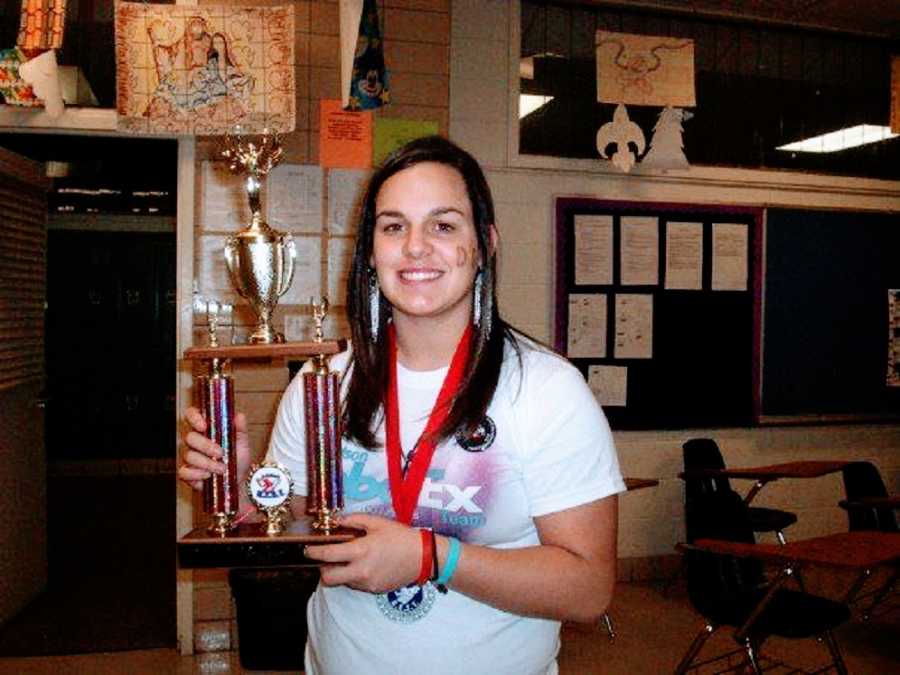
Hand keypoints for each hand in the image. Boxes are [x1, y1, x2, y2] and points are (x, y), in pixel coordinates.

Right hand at [177, 406, 250, 490]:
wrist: (237, 480)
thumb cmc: (237, 459)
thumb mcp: (242, 443)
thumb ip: (240, 429)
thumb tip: (239, 416)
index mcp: (206, 429)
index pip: (191, 415)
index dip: (194, 417)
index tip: (203, 425)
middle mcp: (194, 441)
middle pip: (189, 437)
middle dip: (206, 446)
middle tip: (221, 453)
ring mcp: (189, 456)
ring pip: (189, 455)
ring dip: (207, 463)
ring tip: (221, 468)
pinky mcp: (186, 472)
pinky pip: (184, 472)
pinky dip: (197, 474)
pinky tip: (209, 476)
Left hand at [304, 514, 422, 593]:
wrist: (422, 557)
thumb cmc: (400, 537)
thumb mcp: (378, 523)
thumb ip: (354, 520)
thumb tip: (337, 521)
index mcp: (360, 551)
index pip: (327, 555)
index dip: (313, 553)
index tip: (307, 550)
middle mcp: (360, 571)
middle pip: (328, 578)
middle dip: (323, 570)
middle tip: (327, 559)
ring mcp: (366, 583)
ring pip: (342, 582)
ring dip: (340, 572)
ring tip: (351, 559)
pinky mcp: (373, 590)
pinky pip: (356, 584)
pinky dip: (354, 576)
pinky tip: (366, 565)